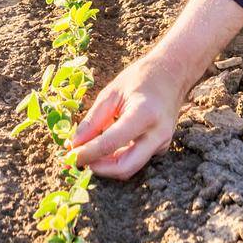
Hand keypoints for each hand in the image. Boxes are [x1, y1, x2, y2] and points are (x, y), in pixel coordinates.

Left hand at [65, 51, 184, 178]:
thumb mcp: (111, 93)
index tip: (69, 155)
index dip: (87, 153)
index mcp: (144, 114)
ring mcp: (163, 143)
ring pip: (130, 167)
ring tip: (87, 152)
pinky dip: (117, 158)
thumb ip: (92, 121)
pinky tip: (104, 147)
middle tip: (78, 160)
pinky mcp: (162, 148)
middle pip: (125, 167)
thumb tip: (74, 145)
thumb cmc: (140, 78)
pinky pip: (136, 159)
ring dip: (106, 165)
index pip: (111, 143)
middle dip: (98, 168)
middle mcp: (158, 134)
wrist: (173, 74)